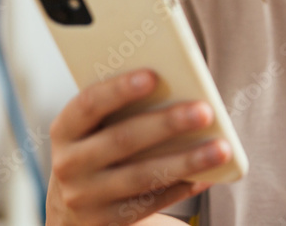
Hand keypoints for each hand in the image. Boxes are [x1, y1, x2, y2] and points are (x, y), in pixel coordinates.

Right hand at [46, 69, 230, 224]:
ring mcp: (86, 198)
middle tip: (204, 110)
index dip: (119, 89)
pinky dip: (182, 187)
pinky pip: (151, 203)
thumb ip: (118, 108)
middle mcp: (69, 165)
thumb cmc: (95, 149)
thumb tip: (173, 84)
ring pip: (142, 176)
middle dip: (166, 124)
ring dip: (186, 161)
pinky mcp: (107, 222)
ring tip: (221, 148)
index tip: (153, 75)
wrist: (72, 209)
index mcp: (65, 130)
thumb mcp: (92, 128)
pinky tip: (210, 175)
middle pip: (122, 140)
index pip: (89, 104)